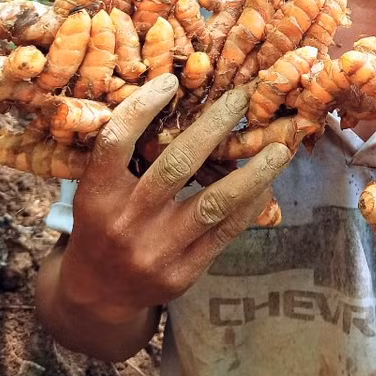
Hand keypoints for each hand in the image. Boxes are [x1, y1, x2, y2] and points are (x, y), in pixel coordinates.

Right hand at [55, 74, 292, 321]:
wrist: (98, 294)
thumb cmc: (103, 224)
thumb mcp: (97, 191)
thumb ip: (125, 156)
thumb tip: (177, 100)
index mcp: (97, 195)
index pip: (117, 141)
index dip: (143, 107)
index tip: (171, 81)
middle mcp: (125, 222)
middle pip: (176, 164)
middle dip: (214, 127)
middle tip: (241, 98)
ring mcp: (156, 251)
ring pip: (213, 203)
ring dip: (253, 174)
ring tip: (279, 149)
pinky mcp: (182, 273)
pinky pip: (225, 232)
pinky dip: (249, 205)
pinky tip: (265, 185)